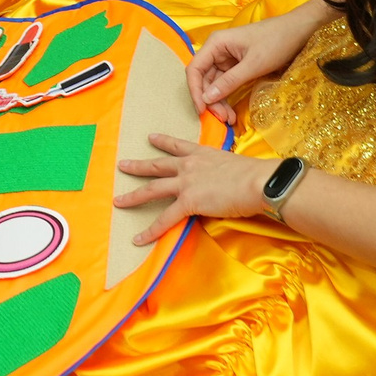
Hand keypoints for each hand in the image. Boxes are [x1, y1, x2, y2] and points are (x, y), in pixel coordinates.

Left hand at [114, 136, 271, 244]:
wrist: (257, 182)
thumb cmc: (254, 174)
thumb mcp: (234, 165)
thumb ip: (223, 171)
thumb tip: (226, 180)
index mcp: (202, 154)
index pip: (178, 146)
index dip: (163, 141)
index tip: (150, 137)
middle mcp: (189, 165)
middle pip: (157, 166)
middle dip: (138, 166)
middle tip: (122, 164)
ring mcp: (186, 183)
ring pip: (152, 189)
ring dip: (133, 196)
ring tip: (118, 201)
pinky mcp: (188, 202)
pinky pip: (165, 219)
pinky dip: (150, 231)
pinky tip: (139, 239)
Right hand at [185, 9, 317, 119]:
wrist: (299, 31)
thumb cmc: (276, 42)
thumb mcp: (253, 64)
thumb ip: (229, 82)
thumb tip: (206, 98)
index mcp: (216, 44)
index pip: (195, 69)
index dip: (195, 91)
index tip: (201, 110)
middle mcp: (217, 50)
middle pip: (204, 79)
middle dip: (210, 100)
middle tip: (222, 118)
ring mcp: (227, 58)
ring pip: (215, 84)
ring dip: (219, 102)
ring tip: (229, 118)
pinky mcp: (237, 66)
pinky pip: (226, 83)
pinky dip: (228, 97)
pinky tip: (232, 110)